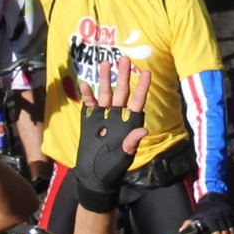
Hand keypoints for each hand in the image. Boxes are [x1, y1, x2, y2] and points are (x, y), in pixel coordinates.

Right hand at [71, 59, 151, 211]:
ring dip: (105, 79)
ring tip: (105, 63)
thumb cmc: (113, 167)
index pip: (137, 101)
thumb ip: (131, 143)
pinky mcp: (89, 119)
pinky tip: (86, 85)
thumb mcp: (124, 156)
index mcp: (129, 123)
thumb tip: (143, 131)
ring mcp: (103, 116)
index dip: (142, 88)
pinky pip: (90, 104)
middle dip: (123, 76)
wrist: (94, 175)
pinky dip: (88, 95)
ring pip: (105, 94)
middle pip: (121, 92)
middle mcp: (117, 116)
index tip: (147, 72)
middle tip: (124, 59)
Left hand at [191, 192, 233, 233]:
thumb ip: (188, 224)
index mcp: (210, 217)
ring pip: (231, 229)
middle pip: (225, 230)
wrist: (213, 196)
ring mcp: (227, 213)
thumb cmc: (203, 210)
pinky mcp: (232, 213)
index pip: (216, 230)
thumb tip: (180, 232)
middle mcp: (219, 215)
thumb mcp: (195, 215)